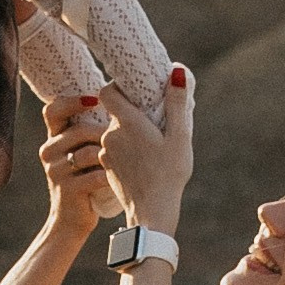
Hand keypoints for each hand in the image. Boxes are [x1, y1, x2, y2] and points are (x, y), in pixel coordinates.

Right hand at [38, 91, 118, 236]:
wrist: (71, 221)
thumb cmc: (86, 182)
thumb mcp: (81, 154)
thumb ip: (90, 133)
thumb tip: (124, 104)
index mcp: (53, 139)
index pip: (52, 110)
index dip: (72, 101)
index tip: (95, 100)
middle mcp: (48, 152)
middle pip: (80, 130)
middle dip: (106, 133)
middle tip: (128, 138)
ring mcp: (56, 171)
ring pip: (89, 152)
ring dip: (112, 156)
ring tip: (129, 160)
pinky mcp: (67, 189)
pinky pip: (95, 175)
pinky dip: (113, 176)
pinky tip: (124, 178)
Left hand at [98, 65, 196, 229]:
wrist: (152, 213)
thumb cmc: (168, 174)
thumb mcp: (179, 137)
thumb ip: (176, 103)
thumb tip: (175, 71)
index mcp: (126, 123)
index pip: (106, 91)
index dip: (117, 87)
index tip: (133, 91)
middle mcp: (109, 135)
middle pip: (113, 114)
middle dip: (131, 114)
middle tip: (152, 121)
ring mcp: (105, 154)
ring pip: (113, 134)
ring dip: (128, 135)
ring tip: (149, 145)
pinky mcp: (106, 170)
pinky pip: (112, 152)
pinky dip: (124, 152)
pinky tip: (142, 162)